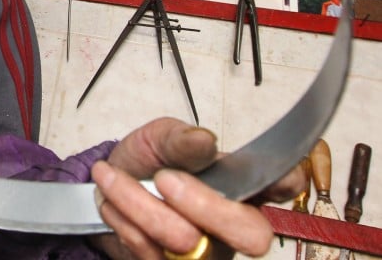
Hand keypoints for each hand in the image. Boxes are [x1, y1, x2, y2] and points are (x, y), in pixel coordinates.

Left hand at [89, 118, 305, 259]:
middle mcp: (231, 226)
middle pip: (252, 235)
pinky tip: (113, 205)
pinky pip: (153, 254)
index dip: (284, 182)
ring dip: (141, 206)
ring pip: (189, 244)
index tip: (279, 174)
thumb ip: (180, 139)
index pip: (281, 186)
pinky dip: (125, 222)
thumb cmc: (144, 161)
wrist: (102, 187)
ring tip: (113, 179)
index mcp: (240, 185)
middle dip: (205, 206)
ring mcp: (206, 253)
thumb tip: (204, 140)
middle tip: (164, 179)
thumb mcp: (158, 138)